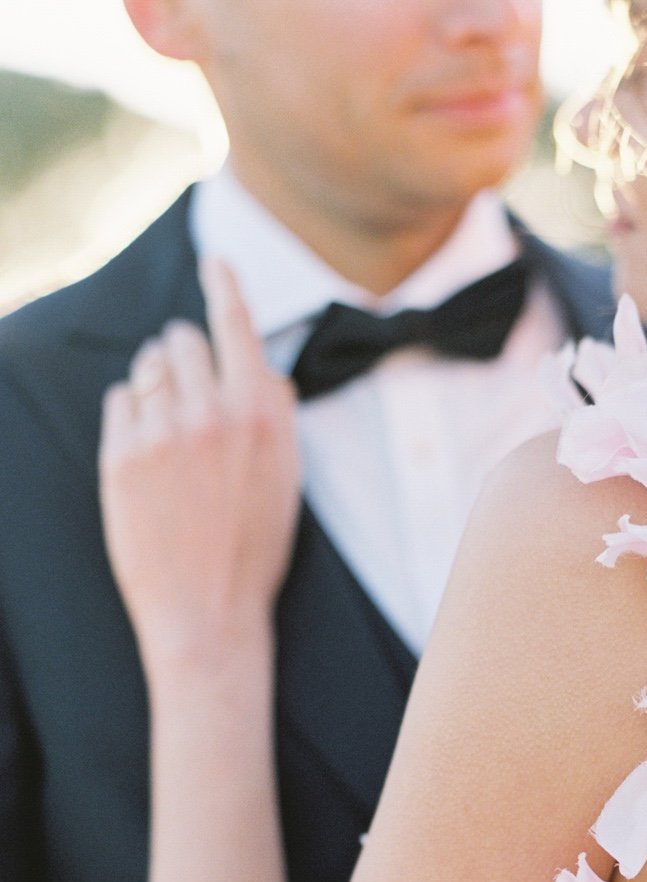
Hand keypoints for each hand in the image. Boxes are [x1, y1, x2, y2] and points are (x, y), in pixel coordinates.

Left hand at [99, 260, 300, 678]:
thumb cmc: (254, 550)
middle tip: (188, 393)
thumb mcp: (286, 480)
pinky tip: (149, 456)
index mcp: (262, 416)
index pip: (237, 325)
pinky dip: (132, 416)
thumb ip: (275, 417)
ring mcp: (163, 433)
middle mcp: (212, 414)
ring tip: (170, 434)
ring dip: (156, 384)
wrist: (208, 613)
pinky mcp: (121, 454)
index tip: (216, 264)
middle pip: (183, 339)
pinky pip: (120, 400)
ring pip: (147, 366)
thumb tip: (262, 371)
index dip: (225, 287)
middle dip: (184, 355)